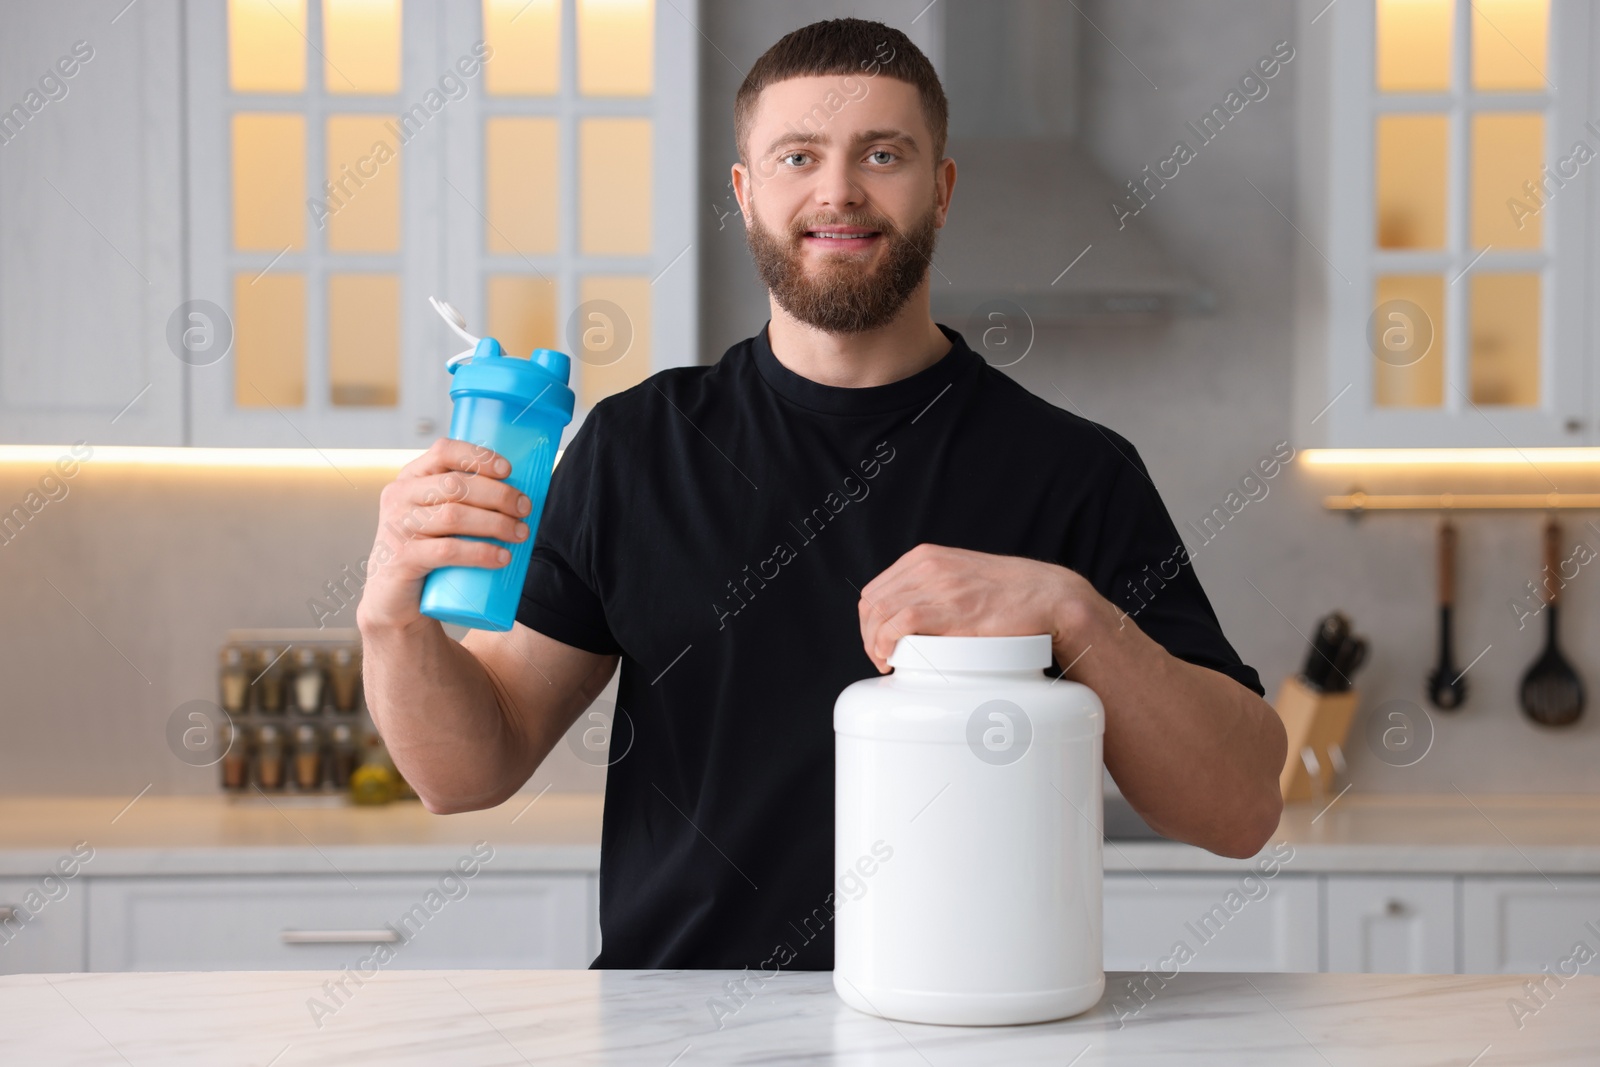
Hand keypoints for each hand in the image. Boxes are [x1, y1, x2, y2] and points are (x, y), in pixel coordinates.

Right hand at [356, 438, 534, 633]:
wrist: (395, 602)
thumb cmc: (428, 554)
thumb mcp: (437, 519)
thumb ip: (464, 501)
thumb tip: (520, 494)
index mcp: (410, 478)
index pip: (443, 452)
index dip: (479, 457)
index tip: (509, 470)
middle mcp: (399, 497)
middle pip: (456, 485)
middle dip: (498, 494)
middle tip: (525, 508)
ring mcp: (397, 528)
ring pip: (454, 516)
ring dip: (496, 523)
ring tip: (521, 534)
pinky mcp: (402, 559)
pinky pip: (447, 551)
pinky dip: (481, 553)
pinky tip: (502, 557)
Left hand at [856, 543, 1102, 672]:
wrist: (1051, 596)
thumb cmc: (1011, 594)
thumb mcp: (963, 578)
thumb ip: (936, 590)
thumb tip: (910, 620)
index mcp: (926, 557)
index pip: (876, 589)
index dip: (869, 621)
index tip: (878, 643)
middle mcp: (928, 566)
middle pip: (872, 602)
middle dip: (868, 634)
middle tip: (881, 658)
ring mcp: (940, 586)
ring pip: (881, 612)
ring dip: (874, 643)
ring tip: (887, 663)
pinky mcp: (953, 609)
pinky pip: (901, 624)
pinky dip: (887, 643)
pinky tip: (893, 658)